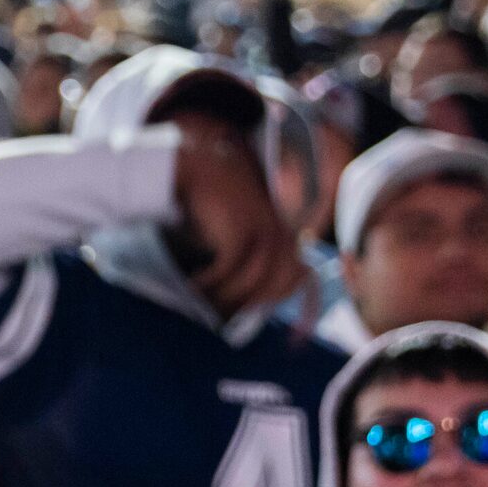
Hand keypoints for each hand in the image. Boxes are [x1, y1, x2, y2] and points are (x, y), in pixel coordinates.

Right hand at [171, 121, 300, 318]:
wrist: (198, 171)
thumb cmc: (214, 207)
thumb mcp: (241, 233)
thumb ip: (251, 258)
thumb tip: (244, 302)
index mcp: (286, 234)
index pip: (296, 279)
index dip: (276, 299)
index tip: (249, 312)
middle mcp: (281, 234)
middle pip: (275, 286)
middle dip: (248, 304)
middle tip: (219, 314)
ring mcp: (263, 233)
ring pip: (251, 283)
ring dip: (224, 298)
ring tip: (199, 302)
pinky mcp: (240, 233)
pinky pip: (228, 272)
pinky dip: (209, 283)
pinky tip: (191, 284)